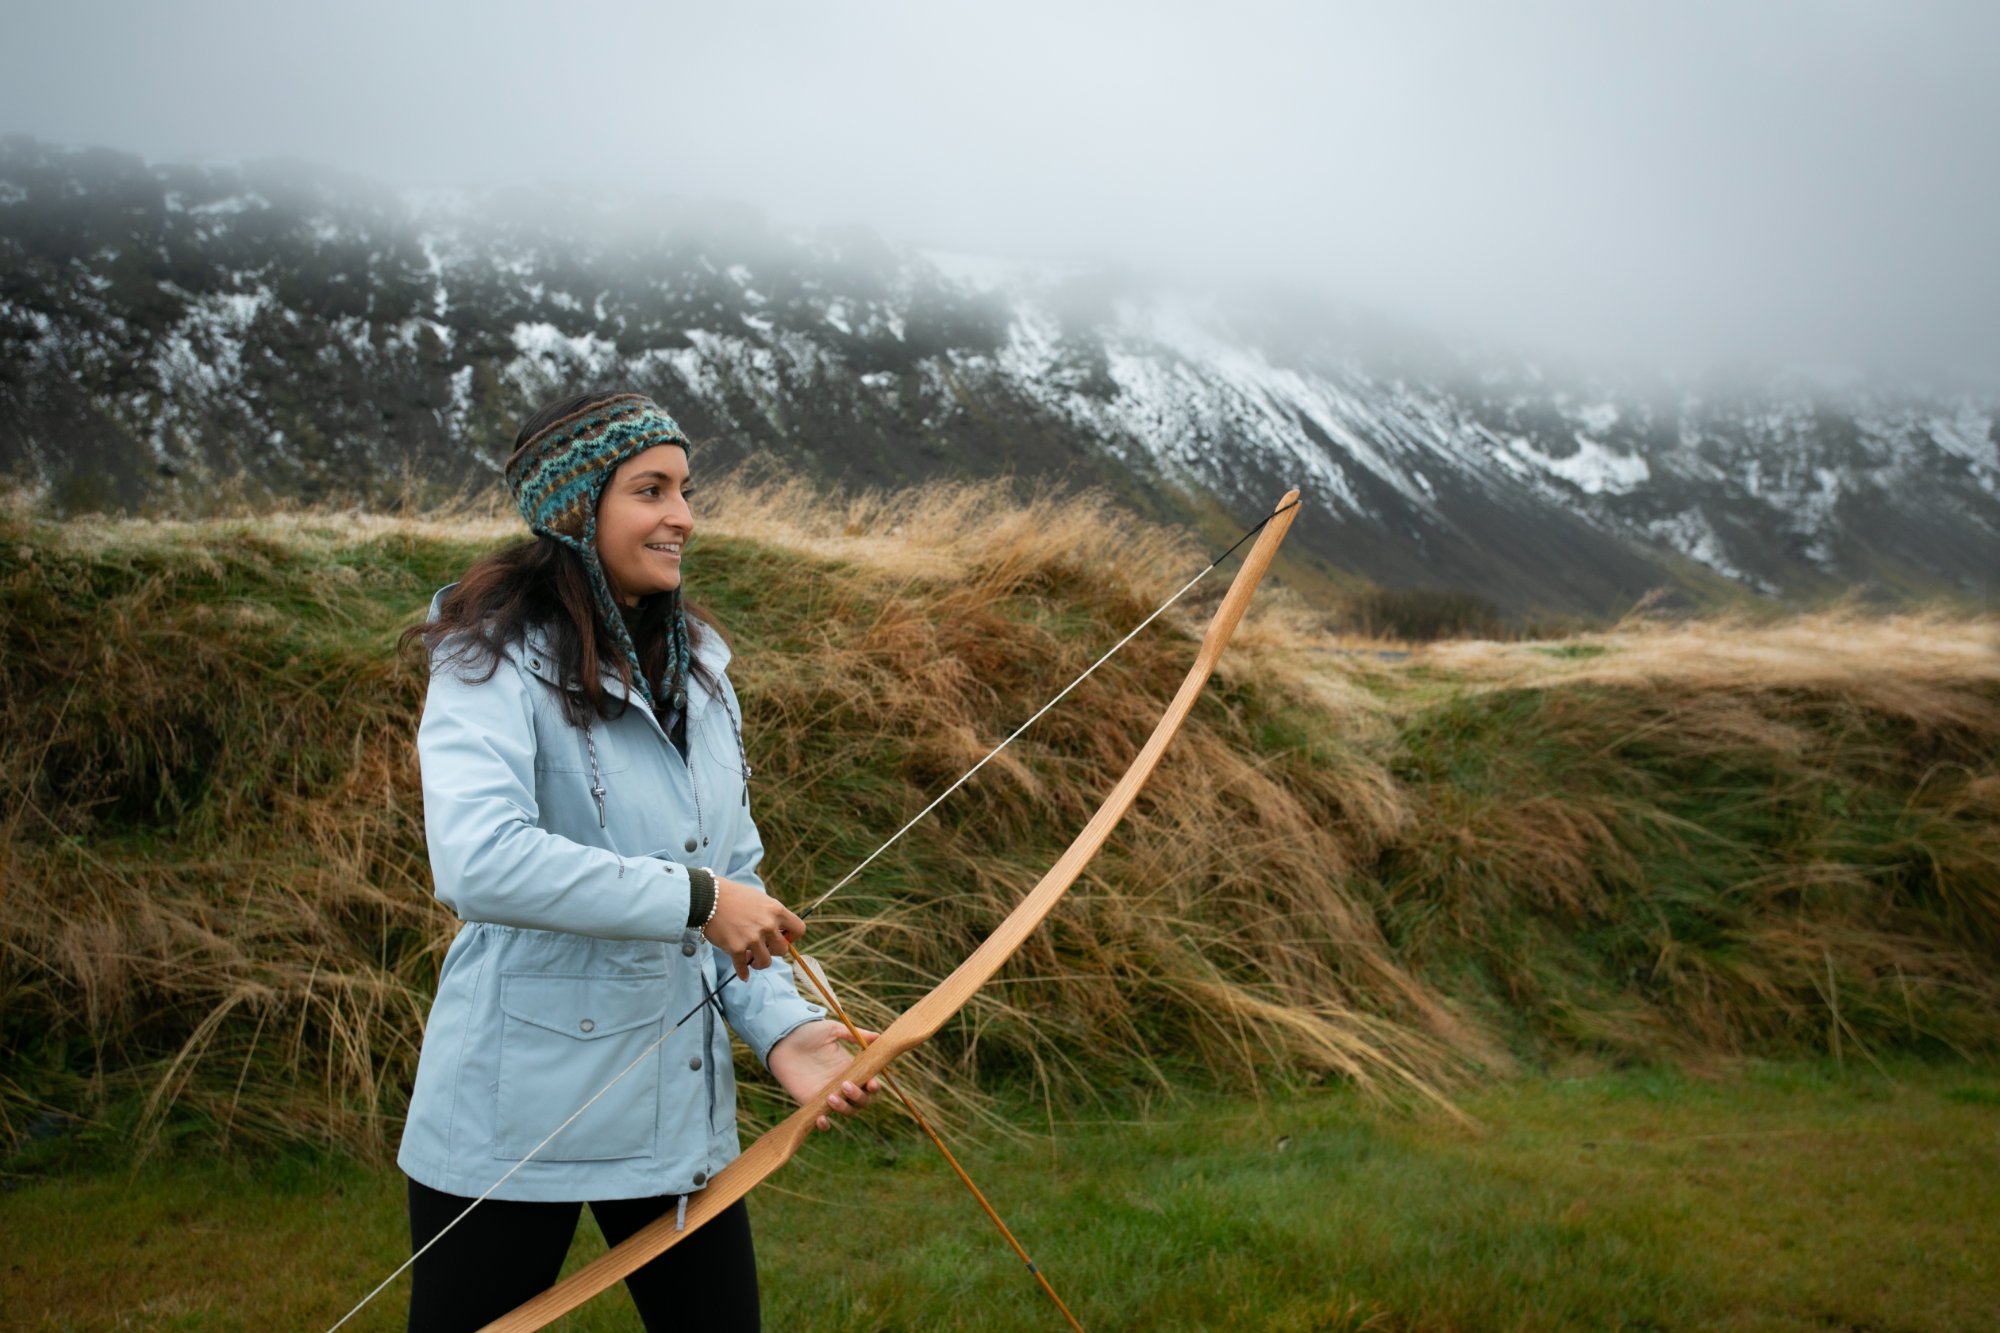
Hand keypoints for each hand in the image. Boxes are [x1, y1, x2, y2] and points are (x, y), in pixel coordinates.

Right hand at [704, 876, 806, 980]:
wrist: (708, 897)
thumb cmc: (733, 895)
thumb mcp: (759, 899)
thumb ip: (770, 915)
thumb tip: (778, 932)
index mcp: (776, 910)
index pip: (799, 929)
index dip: (792, 937)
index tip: (783, 937)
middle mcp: (767, 925)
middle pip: (783, 950)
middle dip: (774, 951)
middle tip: (764, 948)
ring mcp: (752, 938)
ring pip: (765, 962)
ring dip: (759, 963)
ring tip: (752, 960)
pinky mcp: (736, 948)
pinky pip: (743, 968)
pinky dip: (743, 973)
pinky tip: (743, 975)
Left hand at [767, 1020, 881, 1131]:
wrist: (782, 1039)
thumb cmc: (808, 1033)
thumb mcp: (833, 1030)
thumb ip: (856, 1035)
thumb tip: (879, 1037)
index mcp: (851, 1068)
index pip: (869, 1083)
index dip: (874, 1087)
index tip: (872, 1083)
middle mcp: (842, 1084)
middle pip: (861, 1101)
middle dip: (859, 1097)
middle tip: (846, 1085)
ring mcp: (828, 1095)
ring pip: (846, 1111)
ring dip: (844, 1108)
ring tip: (831, 1097)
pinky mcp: (811, 1103)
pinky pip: (823, 1121)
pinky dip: (825, 1125)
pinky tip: (822, 1118)